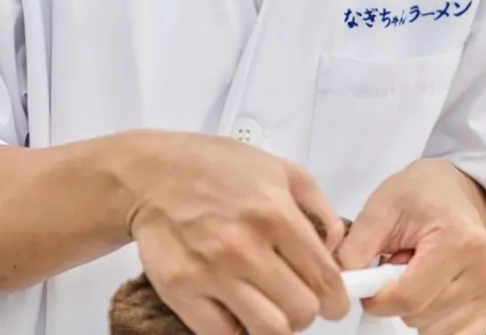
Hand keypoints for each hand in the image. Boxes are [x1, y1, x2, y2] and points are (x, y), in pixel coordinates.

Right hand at [122, 133, 350, 334]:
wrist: (149, 173)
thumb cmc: (212, 167)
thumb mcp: (277, 168)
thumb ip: (317, 207)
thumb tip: (336, 251)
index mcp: (273, 211)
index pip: (326, 280)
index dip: (336, 299)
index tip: (333, 302)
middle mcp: (243, 244)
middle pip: (302, 311)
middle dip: (306, 309)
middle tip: (295, 297)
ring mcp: (210, 270)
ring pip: (270, 331)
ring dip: (275, 323)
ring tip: (267, 306)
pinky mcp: (181, 290)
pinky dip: (236, 328)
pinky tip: (235, 308)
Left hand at [337, 158, 485, 334]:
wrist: (454, 188)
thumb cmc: (418, 194)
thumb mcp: (380, 209)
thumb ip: (356, 248)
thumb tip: (341, 284)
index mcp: (458, 241)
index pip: (409, 299)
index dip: (378, 300)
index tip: (367, 286)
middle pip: (422, 316)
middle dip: (398, 299)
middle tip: (399, 265)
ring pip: (436, 329)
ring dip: (417, 308)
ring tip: (419, 271)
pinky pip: (456, 334)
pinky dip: (435, 317)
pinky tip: (434, 286)